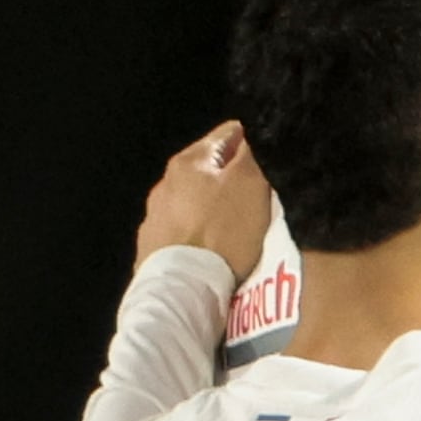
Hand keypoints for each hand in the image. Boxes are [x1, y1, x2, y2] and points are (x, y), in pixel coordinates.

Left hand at [134, 122, 269, 275]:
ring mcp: (154, 215)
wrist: (185, 285)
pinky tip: (208, 246)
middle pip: (205, 169)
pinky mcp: (151, 246)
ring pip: (190, 199)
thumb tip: (249, 136)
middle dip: (229, 176)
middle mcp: (165, 183)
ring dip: (209, 205)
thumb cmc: (223, 231)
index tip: (269, 156)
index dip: (251, 140)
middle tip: (256, 192)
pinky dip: (196, 230)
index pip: (226, 135)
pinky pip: (180, 229)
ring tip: (232, 224)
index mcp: (189, 162)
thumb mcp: (250, 185)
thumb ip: (251, 155)